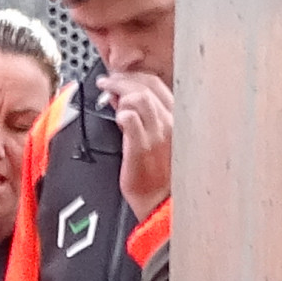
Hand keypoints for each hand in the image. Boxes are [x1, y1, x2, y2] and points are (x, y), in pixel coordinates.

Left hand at [104, 71, 172, 216]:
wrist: (161, 203)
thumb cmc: (158, 175)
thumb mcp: (156, 140)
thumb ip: (142, 118)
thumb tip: (122, 100)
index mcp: (176, 119)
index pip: (157, 85)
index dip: (135, 77)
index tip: (120, 77)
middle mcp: (170, 123)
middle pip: (147, 87)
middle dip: (123, 79)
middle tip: (106, 81)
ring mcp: (158, 135)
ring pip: (139, 98)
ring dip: (119, 92)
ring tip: (106, 93)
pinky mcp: (142, 148)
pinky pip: (131, 120)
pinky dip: (121, 112)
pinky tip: (115, 115)